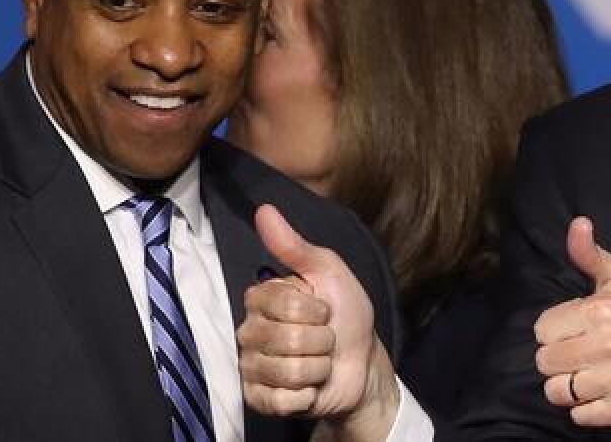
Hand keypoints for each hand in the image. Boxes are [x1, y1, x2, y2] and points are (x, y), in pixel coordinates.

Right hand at [237, 205, 399, 439]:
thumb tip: (264, 210)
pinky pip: (280, 400)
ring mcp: (251, 367)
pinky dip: (306, 394)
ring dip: (318, 368)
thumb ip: (295, 246)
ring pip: (287, 371)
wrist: (361, 363)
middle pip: (285, 339)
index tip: (323, 310)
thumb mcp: (329, 273)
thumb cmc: (346, 314)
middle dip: (320, 341)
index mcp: (261, 299)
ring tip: (319, 362)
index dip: (313, 309)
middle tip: (324, 339)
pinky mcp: (258, 400)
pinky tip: (309, 387)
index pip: (281, 303)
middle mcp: (249, 332)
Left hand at [534, 216, 610, 429]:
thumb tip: (578, 224)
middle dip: (559, 359)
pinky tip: (601, 392)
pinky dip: (585, 409)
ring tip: (589, 374)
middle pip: (545, 361)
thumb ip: (590, 254)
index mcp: (603, 310)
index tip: (576, 329)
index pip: (542, 329)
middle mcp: (610, 344)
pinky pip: (578, 415)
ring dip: (568, 386)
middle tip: (582, 353)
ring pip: (557, 391)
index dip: (556, 330)